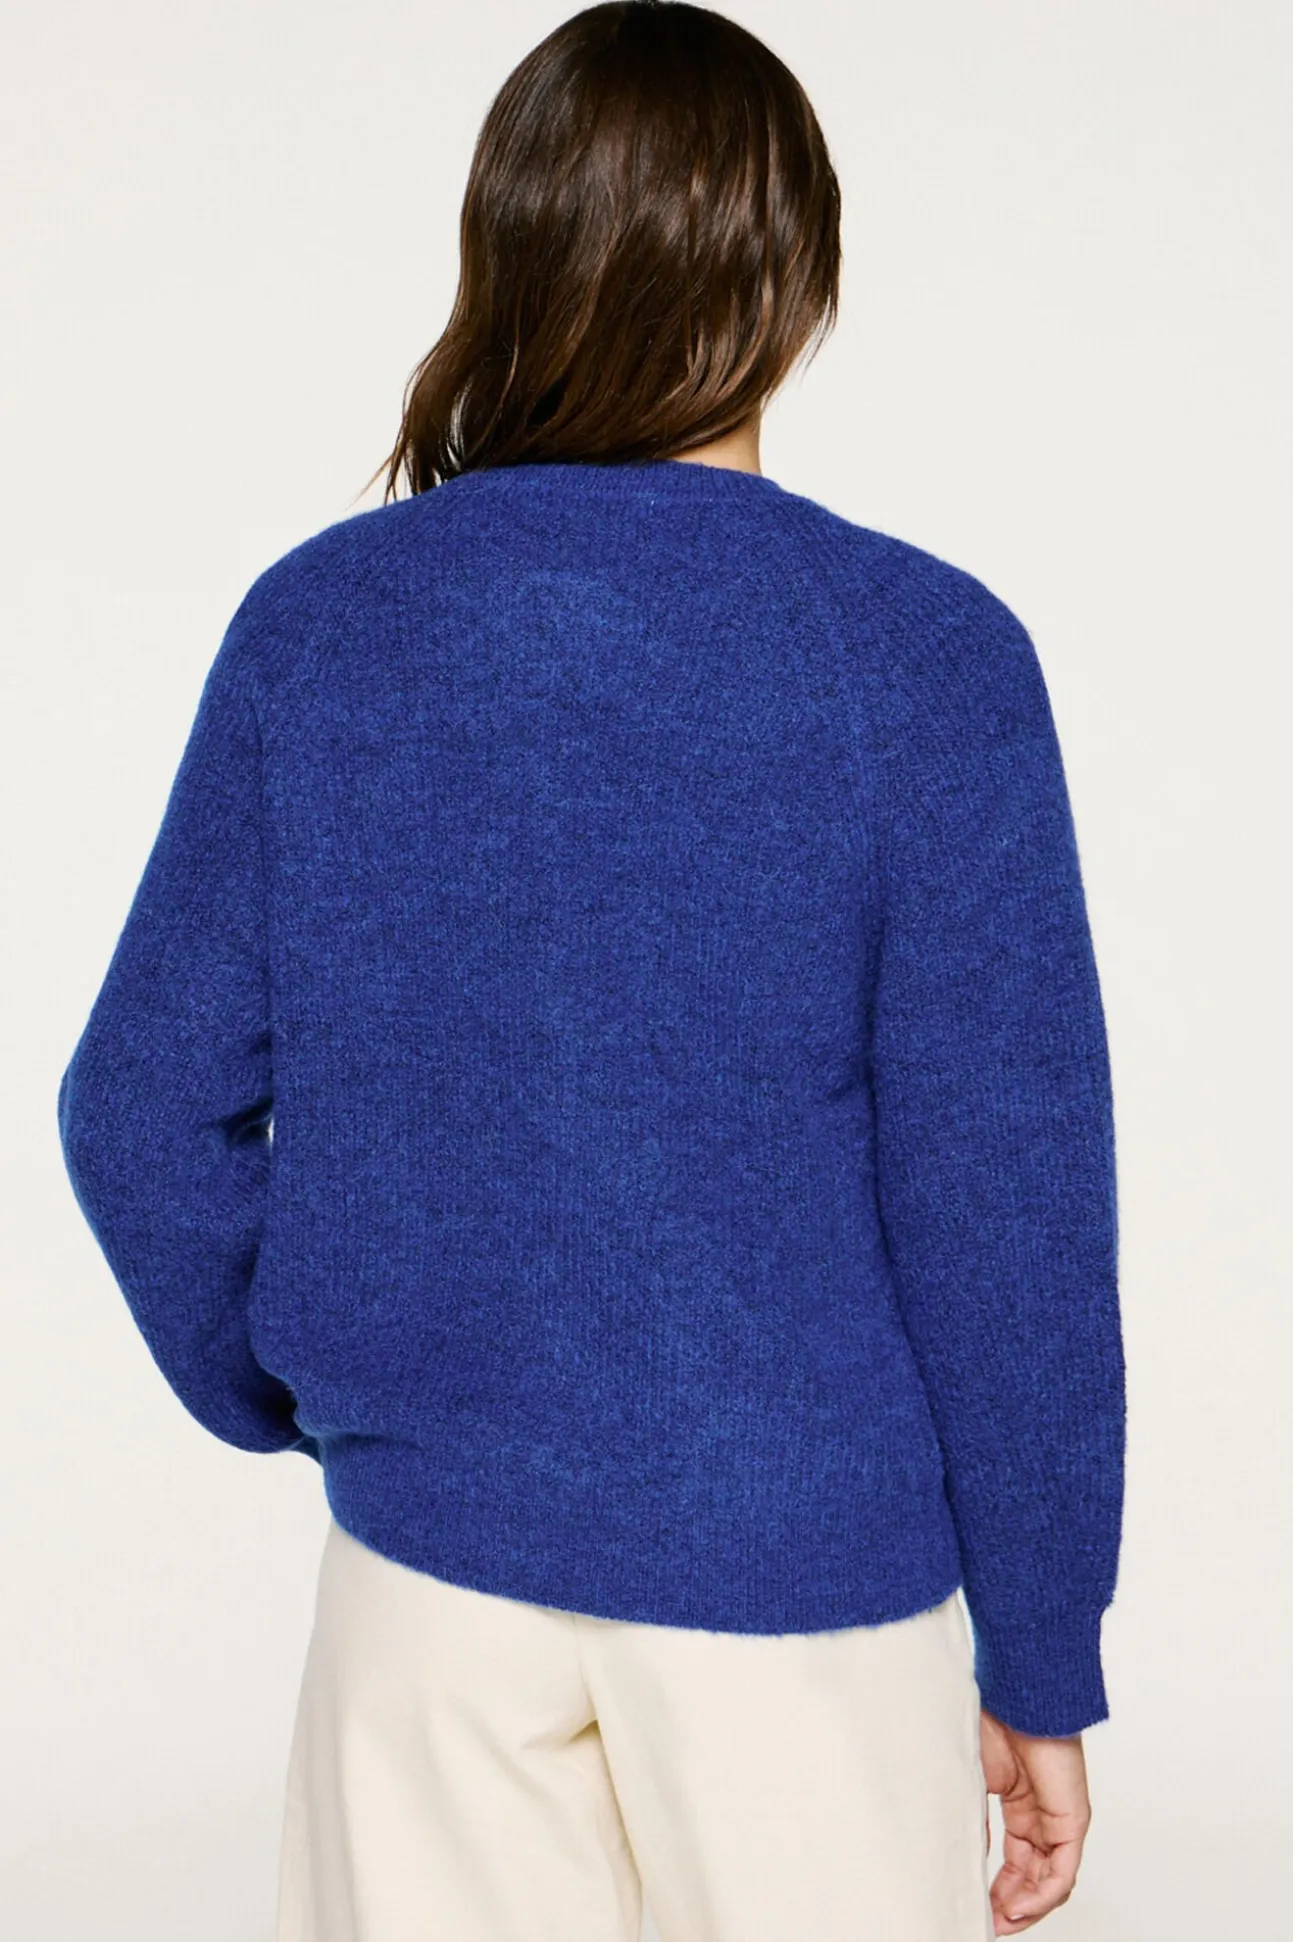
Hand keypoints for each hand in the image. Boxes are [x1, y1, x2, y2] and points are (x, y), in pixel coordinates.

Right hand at [979, 1708, 1091, 1932]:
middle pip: (1032, 1877)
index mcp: (1019, 1805)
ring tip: (1000, 1923)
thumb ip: (973, 1821)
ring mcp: (1059, 1821)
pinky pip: (1062, 1872)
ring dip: (1026, 1907)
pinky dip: (1042, 1895)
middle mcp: (1042, 1817)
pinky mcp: (1073, 1822)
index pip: (1015, 1862)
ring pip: (1049, 1881)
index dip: (997, 1890)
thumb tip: (964, 1860)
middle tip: (989, 1925)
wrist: (1017, 1700)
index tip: (977, 1908)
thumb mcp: (971, 1782)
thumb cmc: (991, 1724)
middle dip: (1010, 1907)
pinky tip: (1019, 1907)